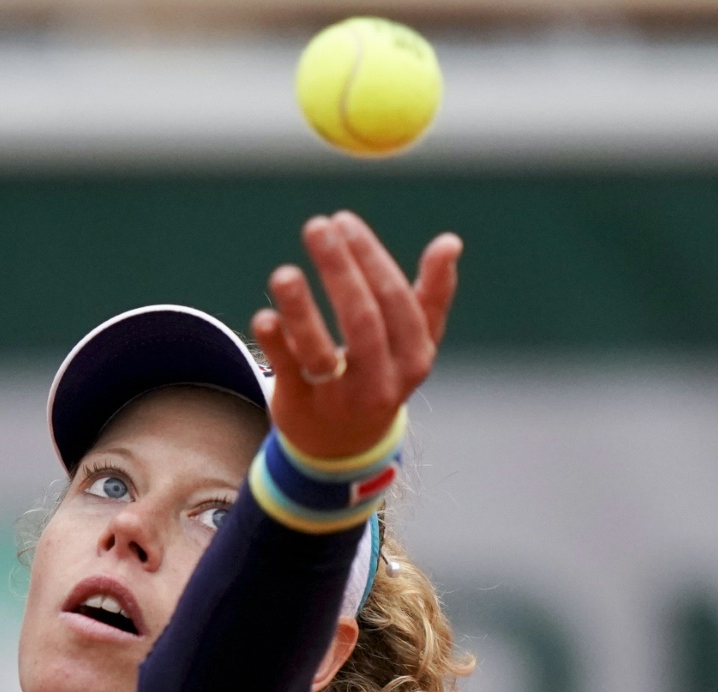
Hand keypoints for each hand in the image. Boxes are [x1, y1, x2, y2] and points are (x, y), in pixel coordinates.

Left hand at [250, 211, 460, 457]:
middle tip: (317, 226)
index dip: (372, 259)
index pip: (397, 302)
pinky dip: (277, 344)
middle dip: (340, 270)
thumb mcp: (414, 342)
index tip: (345, 222)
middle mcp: (383, 380)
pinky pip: (288, 372)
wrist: (347, 445)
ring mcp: (341, 397)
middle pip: (363, 320)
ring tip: (284, 273)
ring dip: (302, 309)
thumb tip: (452, 241)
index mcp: (415, 357)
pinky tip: (265, 316)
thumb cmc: (384, 374)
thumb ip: (433, 294)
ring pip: (321, 352)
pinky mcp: (302, 406)